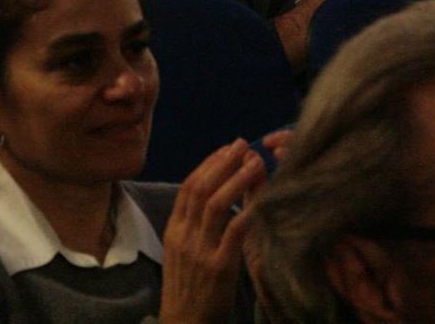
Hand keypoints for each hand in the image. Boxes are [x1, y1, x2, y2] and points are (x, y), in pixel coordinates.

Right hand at [160, 138, 267, 323]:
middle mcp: (184, 236)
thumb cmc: (188, 289)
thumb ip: (193, 226)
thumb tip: (213, 197)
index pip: (188, 187)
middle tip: (244, 145)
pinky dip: (246, 210)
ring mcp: (200, 251)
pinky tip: (260, 198)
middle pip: (201, 188)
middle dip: (223, 162)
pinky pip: (233, 231)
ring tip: (255, 162)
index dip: (208, 164)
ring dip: (237, 178)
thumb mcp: (181, 253)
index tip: (226, 149)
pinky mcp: (218, 267)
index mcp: (174, 230)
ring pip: (216, 204)